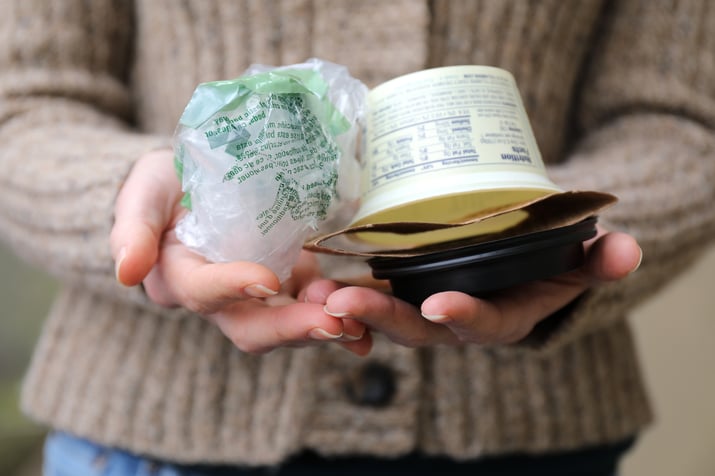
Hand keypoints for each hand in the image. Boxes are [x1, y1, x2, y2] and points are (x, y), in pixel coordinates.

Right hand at [110, 148, 370, 354]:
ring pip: (288, 323)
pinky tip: (369, 322)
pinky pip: (313, 308)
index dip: (231, 288)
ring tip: (359, 320)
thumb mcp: (145, 189)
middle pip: (251, 326)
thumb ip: (134, 225)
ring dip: (324, 325)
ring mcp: (260, 295)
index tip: (266, 279)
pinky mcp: (290, 284)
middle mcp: (222, 298)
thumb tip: (127, 271)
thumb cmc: (169, 182)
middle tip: (333, 323)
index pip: (202, 291)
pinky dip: (341, 317)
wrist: (203, 182)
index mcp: (181, 276)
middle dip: (291, 328)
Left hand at [304, 228, 641, 346]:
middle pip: (413, 326)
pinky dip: (342, 283)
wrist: (514, 261)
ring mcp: (421, 303)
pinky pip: (367, 288)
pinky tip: (311, 268)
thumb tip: (626, 249)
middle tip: (343, 303)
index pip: (479, 326)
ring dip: (349, 304)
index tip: (440, 306)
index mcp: (496, 319)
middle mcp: (451, 319)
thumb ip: (599, 260)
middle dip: (381, 316)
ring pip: (382, 310)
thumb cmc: (547, 263)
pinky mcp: (398, 283)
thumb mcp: (578, 262)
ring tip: (317, 292)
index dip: (463, 317)